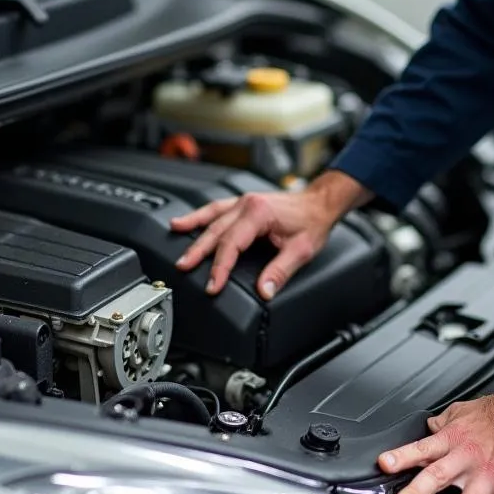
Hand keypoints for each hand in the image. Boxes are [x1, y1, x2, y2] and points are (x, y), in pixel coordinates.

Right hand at [170, 171, 369, 299]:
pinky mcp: (243, 204)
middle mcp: (247, 205)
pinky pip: (215, 209)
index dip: (220, 267)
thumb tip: (264, 290)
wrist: (320, 203)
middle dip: (198, 251)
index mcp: (259, 214)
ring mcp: (243, 202)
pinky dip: (199, 216)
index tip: (213, 285)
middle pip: (216, 230)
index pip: (232, 244)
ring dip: (192, 229)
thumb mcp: (302, 250)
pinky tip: (186, 222)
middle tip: (183, 267)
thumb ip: (280, 271)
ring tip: (173, 236)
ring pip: (211, 216)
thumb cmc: (312, 222)